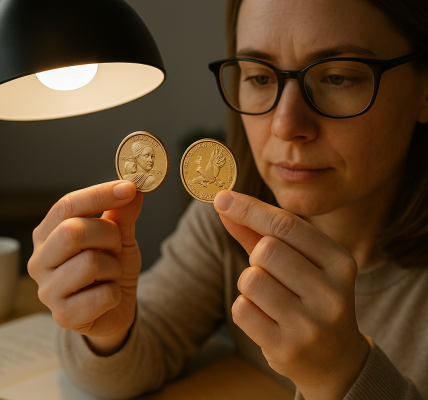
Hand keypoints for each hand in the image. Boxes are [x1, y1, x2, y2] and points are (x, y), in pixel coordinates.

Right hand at [28, 181, 142, 353]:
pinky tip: (108, 295)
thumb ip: (123, 215)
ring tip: (111, 274)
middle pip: (73, 231)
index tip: (130, 188)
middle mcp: (40, 260)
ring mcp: (47, 290)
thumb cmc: (111, 268)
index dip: (99, 194)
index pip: (67, 205)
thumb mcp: (120, 237)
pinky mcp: (63, 316)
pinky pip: (102, 295)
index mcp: (49, 234)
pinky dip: (116, 292)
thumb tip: (133, 190)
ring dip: (114, 267)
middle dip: (108, 234)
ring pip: (90, 263)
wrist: (115, 308)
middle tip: (117, 245)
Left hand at [213, 191, 369, 399]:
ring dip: (249, 283)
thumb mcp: (298, 261)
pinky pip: (242, 310)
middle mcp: (331, 292)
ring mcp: (312, 324)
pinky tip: (265, 318)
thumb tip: (224, 203)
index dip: (249, 209)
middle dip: (256, 257)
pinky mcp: (288, 348)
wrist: (335, 359)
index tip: (222, 198)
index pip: (286, 224)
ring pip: (251, 279)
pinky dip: (244, 308)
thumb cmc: (310, 298)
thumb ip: (259, 232)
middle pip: (266, 250)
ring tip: (268, 297)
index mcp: (339, 261)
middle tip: (270, 272)